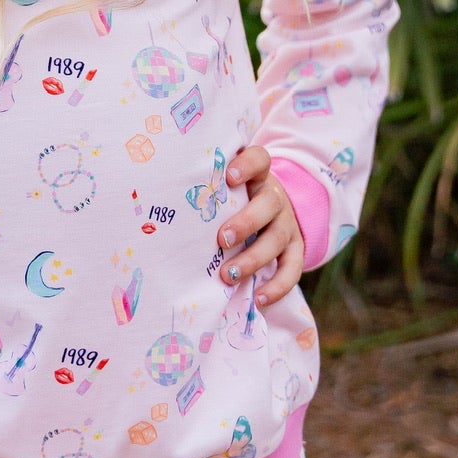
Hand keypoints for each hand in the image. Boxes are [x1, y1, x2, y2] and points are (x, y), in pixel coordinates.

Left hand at [216, 145, 303, 304]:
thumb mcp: (226, 188)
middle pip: (269, 203)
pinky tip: (258, 299)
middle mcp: (275, 198)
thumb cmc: (235, 200)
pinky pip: (292, 269)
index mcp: (258, 176)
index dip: (247, 165)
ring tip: (229, 275)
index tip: (228, 176)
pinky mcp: (295, 249)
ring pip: (277, 239)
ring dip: (253, 259)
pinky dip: (277, 286)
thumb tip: (162, 199)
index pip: (260, 159)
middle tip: (222, 240)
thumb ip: (207, 188)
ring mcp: (287, 224)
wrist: (273, 211)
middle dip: (246, 222)